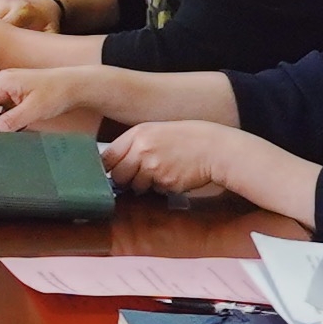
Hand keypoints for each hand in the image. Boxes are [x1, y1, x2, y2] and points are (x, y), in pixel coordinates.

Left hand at [102, 121, 249, 200]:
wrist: (215, 148)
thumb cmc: (189, 139)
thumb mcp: (158, 132)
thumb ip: (136, 145)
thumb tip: (115, 164)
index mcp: (138, 134)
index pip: (107, 157)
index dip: (108, 168)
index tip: (111, 172)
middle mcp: (142, 150)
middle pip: (118, 176)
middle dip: (126, 180)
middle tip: (140, 175)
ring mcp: (153, 167)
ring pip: (135, 187)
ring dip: (145, 186)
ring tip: (162, 172)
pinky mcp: (165, 182)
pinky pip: (155, 191)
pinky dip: (162, 188)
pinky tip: (174, 176)